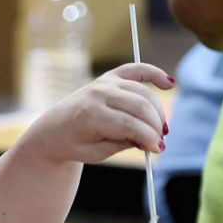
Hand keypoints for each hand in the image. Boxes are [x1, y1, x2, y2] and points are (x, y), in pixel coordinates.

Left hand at [19, 63, 173, 164]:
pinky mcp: (109, 77)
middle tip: (160, 142)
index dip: (147, 137)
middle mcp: (97, 94)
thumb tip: (153, 139)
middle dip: (155, 126)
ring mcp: (104, 83)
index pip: (128, 125)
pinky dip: (155, 74)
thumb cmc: (75, 144)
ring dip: (157, 111)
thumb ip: (124, 143)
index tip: (157, 149)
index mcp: (89, 115)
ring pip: (143, 93)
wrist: (52, 130)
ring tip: (160, 129)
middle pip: (139, 107)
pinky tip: (170, 83)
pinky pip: (137, 70)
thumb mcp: (96, 153)